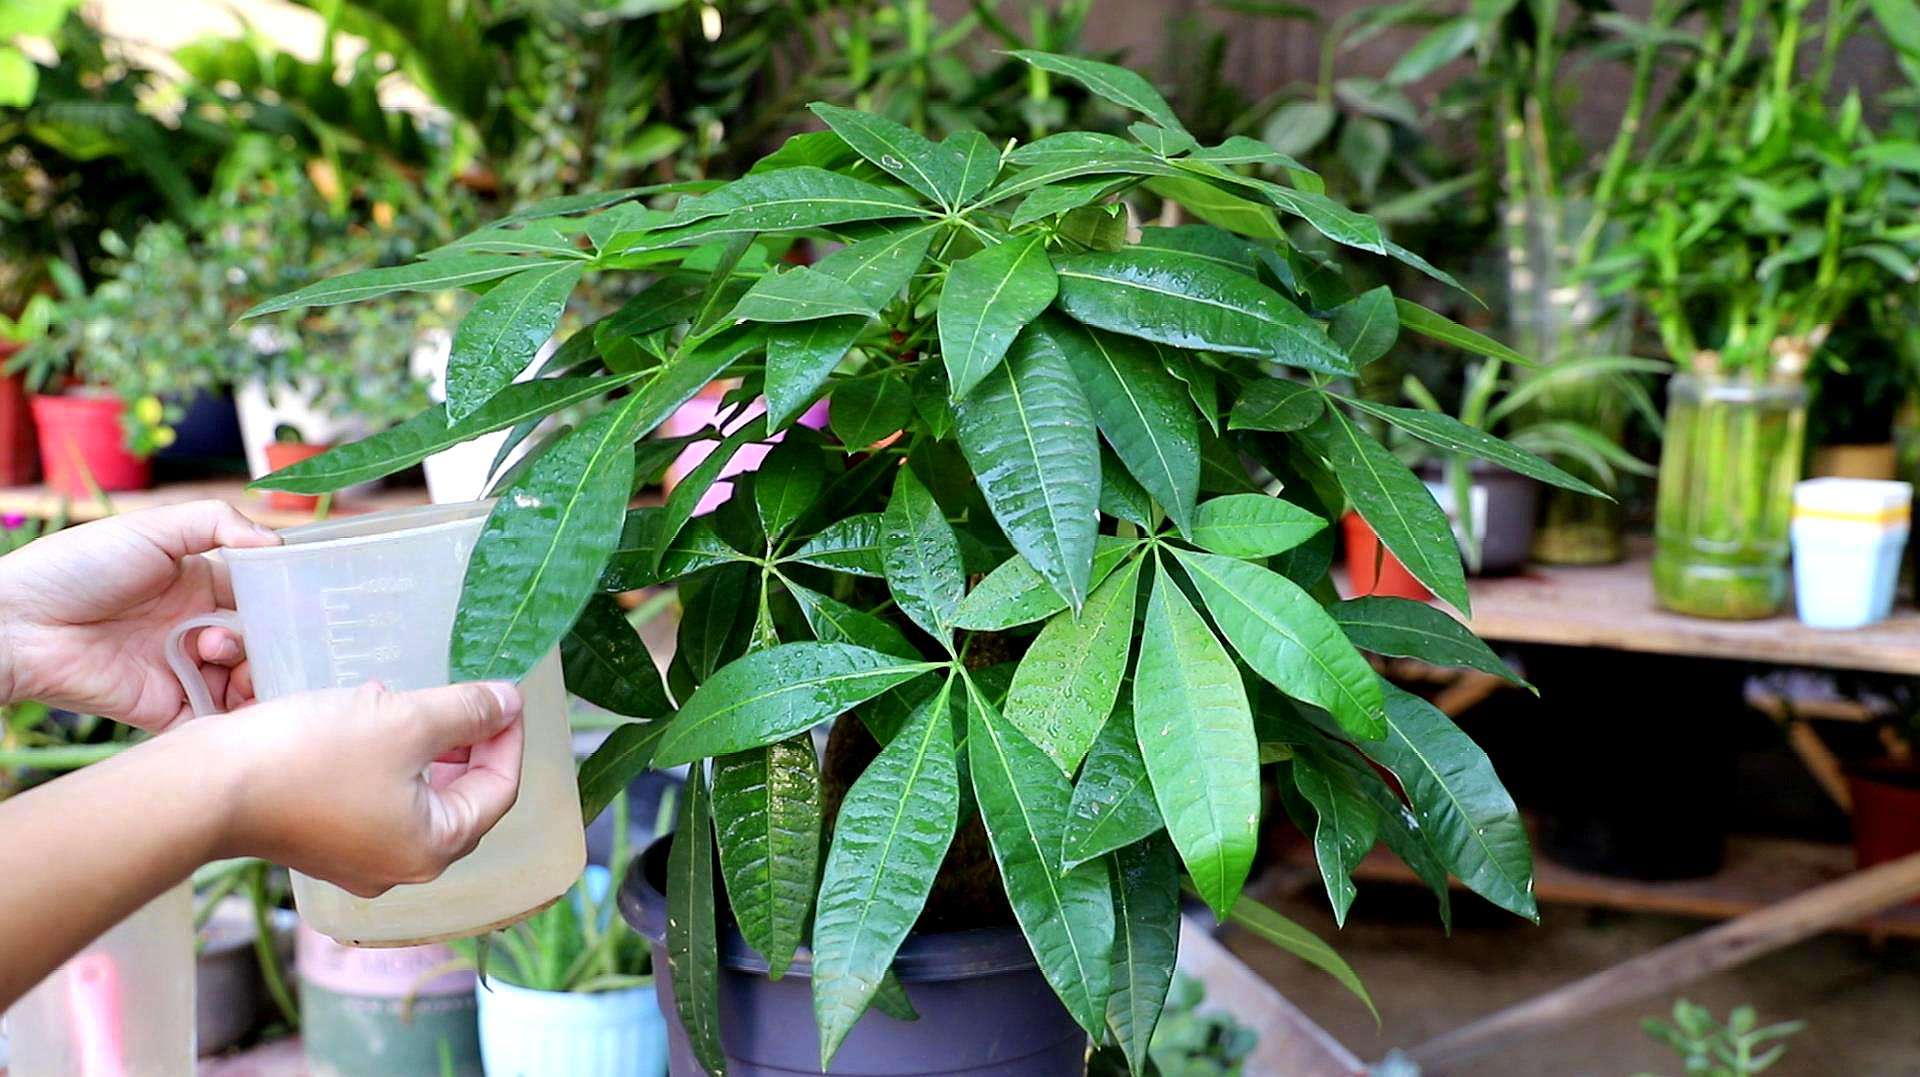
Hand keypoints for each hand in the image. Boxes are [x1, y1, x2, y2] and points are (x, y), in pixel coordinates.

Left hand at [0, 501, 279, 729]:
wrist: (18, 625)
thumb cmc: (76, 567)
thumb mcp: (150, 528)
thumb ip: (217, 522)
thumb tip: (276, 540)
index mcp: (194, 585)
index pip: (256, 595)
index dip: (280, 600)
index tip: (302, 604)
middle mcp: (193, 629)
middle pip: (258, 642)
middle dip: (268, 641)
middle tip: (242, 635)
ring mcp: (181, 670)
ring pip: (244, 683)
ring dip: (253, 674)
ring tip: (222, 659)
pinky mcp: (167, 709)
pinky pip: (214, 721)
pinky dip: (234, 716)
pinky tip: (234, 697)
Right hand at [195, 680, 525, 897]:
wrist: (206, 787)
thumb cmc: (313, 756)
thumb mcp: (406, 721)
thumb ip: (467, 712)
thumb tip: (508, 703)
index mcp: (433, 848)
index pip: (499, 790)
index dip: (507, 737)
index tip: (504, 694)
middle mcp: (399, 866)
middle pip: (458, 796)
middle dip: (464, 741)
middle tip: (461, 695)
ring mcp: (355, 857)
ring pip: (412, 792)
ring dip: (418, 742)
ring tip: (405, 696)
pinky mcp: (318, 840)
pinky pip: (371, 794)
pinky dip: (379, 754)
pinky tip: (360, 711)